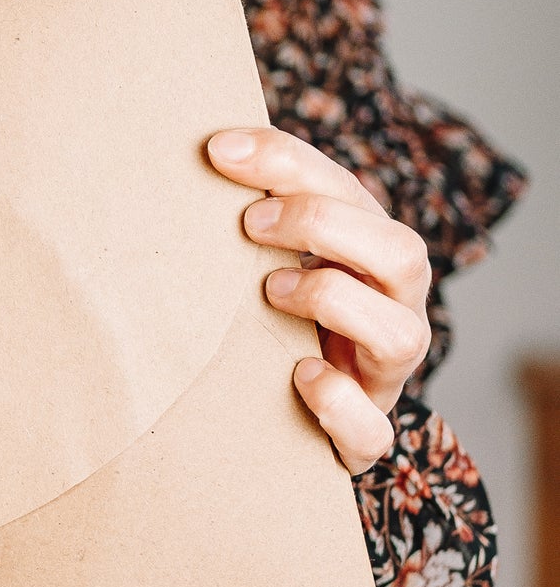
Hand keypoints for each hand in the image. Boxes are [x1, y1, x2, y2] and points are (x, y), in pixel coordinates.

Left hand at [206, 126, 431, 474]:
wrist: (287, 422)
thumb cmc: (270, 327)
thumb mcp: (260, 266)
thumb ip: (243, 226)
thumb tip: (183, 162)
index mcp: (367, 257)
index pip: (348, 192)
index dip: (288, 164)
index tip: (219, 151)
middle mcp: (391, 310)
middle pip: (402, 252)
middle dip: (325, 226)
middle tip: (249, 224)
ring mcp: (383, 376)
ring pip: (403, 335)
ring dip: (334, 302)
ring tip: (271, 291)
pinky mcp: (363, 435)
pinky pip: (372, 428)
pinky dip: (337, 402)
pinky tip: (299, 376)